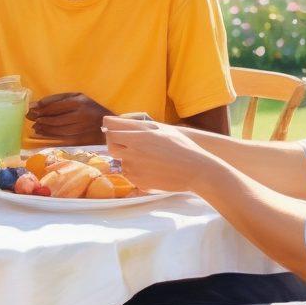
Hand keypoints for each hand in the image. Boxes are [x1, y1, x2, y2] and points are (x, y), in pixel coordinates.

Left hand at [27, 93, 111, 143]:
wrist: (108, 125)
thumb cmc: (90, 107)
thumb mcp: (78, 97)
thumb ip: (59, 99)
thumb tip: (37, 105)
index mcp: (79, 102)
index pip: (56, 106)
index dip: (41, 108)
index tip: (31, 108)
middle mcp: (80, 115)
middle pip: (55, 118)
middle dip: (40, 118)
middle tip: (30, 118)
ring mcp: (81, 128)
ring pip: (57, 129)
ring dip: (44, 128)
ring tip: (35, 126)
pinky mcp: (80, 139)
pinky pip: (61, 138)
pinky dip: (50, 135)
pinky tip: (42, 133)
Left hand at [102, 115, 217, 192]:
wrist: (196, 170)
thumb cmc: (181, 146)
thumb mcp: (161, 129)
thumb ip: (138, 126)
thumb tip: (119, 122)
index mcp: (138, 135)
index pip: (109, 128)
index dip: (109, 126)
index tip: (110, 126)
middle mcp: (133, 151)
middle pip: (110, 145)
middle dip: (115, 143)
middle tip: (126, 142)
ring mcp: (135, 168)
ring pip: (120, 161)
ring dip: (127, 158)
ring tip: (148, 157)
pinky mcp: (139, 182)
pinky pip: (130, 175)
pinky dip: (136, 171)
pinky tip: (152, 169)